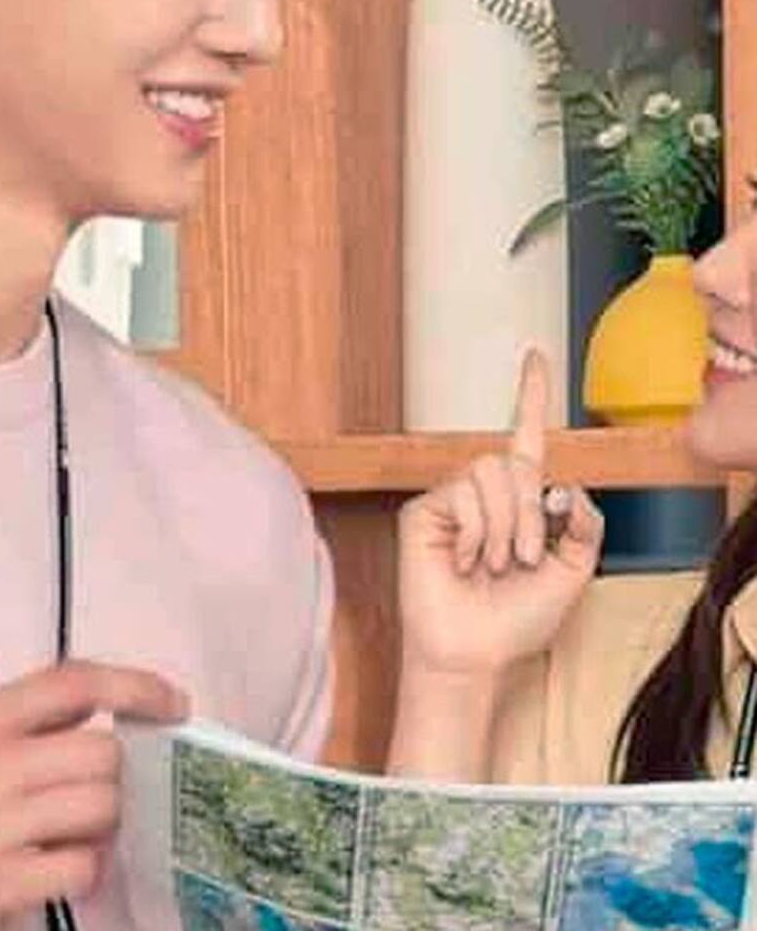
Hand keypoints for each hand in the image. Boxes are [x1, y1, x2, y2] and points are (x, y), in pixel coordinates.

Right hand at [0, 661, 188, 930]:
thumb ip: (20, 720)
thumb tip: (100, 699)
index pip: (71, 682)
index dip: (134, 686)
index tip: (174, 702)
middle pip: (98, 753)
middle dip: (117, 776)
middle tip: (103, 792)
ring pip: (99, 808)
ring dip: (106, 823)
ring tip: (80, 829)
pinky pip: (81, 865)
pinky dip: (87, 867)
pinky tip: (64, 866)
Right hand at [397, 350, 604, 680]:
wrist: (474, 651)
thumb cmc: (517, 619)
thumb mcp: (573, 572)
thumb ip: (584, 524)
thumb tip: (561, 484)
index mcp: (521, 500)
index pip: (526, 436)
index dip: (530, 395)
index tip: (534, 356)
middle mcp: (485, 492)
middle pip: (515, 461)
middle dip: (530, 512)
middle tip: (522, 558)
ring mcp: (452, 498)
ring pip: (490, 473)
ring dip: (503, 527)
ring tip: (491, 563)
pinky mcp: (423, 510)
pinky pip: (462, 496)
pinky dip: (474, 534)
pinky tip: (462, 562)